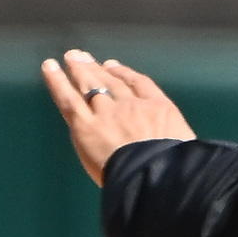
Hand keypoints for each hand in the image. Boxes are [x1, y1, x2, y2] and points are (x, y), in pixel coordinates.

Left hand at [38, 50, 194, 184]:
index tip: (114, 67)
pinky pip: (68, 98)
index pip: (141, 85)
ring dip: (78, 69)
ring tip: (70, 58)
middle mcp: (133, 106)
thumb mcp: (187, 151)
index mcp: (161, 111)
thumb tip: (173, 147)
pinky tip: (49, 67)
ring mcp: (108, 114)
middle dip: (97, 69)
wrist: (160, 178)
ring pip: (90, 85)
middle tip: (84, 58)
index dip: (125, 74)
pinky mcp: (86, 126)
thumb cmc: (179, 174)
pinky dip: (57, 81)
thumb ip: (174, 143)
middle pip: (112, 81)